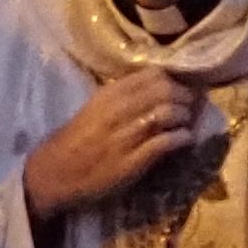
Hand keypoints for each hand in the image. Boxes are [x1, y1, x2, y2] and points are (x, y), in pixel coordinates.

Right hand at [21, 69, 207, 221]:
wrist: (54, 173)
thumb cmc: (76, 141)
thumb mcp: (95, 109)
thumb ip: (123, 98)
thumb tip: (158, 89)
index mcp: (109, 94)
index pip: (153, 74)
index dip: (176, 79)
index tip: (184, 87)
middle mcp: (118, 110)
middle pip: (166, 90)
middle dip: (186, 97)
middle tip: (193, 106)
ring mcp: (125, 135)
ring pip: (168, 113)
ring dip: (186, 117)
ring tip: (189, 123)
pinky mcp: (131, 161)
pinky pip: (165, 143)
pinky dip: (182, 138)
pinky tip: (186, 140)